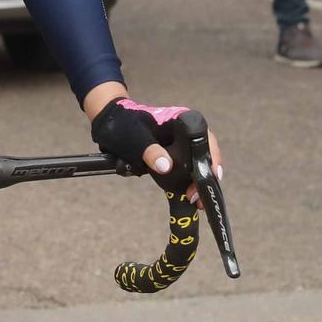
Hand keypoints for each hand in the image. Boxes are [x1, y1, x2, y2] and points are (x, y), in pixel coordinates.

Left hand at [88, 96, 224, 203]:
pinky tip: (187, 196)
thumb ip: (148, 149)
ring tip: (196, 201)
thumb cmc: (122, 123)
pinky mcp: (172, 157)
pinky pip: (184, 171)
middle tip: (199, 196)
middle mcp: (185, 133)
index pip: (205, 137)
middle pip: (205, 154)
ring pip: (197, 164)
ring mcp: (179, 145)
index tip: (213, 175)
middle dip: (206, 175)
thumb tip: (166, 166)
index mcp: (181, 120)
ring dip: (198, 182)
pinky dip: (186, 183)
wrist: (108, 124)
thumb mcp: (133, 136)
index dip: (211, 157)